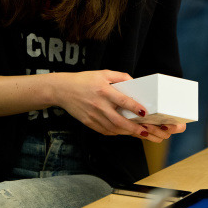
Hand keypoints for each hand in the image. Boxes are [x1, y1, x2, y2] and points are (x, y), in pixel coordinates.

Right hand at [53, 70, 178, 141]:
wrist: (62, 90)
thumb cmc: (83, 80)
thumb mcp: (102, 73)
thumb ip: (119, 76)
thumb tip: (134, 82)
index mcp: (103, 90)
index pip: (121, 100)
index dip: (134, 107)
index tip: (144, 112)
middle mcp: (98, 105)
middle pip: (118, 120)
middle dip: (133, 128)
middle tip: (145, 131)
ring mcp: (92, 115)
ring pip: (112, 128)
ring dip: (126, 132)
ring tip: (138, 133)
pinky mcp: (88, 123)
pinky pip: (104, 131)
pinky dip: (115, 132)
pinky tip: (122, 131)